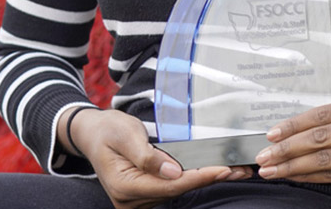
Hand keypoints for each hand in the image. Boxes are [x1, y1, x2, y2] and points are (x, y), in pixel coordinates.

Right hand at [59, 107, 251, 208]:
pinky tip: (211, 172)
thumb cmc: (108, 129)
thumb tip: (174, 171)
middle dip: (209, 179)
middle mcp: (131, 200)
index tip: (223, 169)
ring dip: (204, 180)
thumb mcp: (127, 135)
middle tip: (240, 170)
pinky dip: (192, 179)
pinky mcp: (142, 193)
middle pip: (177, 191)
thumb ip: (148, 156)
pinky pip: (171, 188)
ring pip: (176, 192)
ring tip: (233, 169)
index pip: (171, 185)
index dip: (199, 177)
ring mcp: (136, 200)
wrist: (90, 132)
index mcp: (125, 186)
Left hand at [255, 98, 330, 208]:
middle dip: (287, 146)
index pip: (324, 114)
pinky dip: (309, 178)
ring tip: (271, 170)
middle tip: (264, 155)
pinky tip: (293, 178)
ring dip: (293, 166)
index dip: (295, 123)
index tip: (272, 132)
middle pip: (321, 136)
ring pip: (324, 159)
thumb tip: (297, 129)